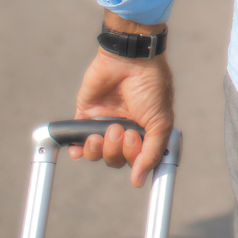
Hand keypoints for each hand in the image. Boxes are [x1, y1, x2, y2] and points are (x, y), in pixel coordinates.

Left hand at [72, 27, 173, 188]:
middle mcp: (125, 128)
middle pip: (116, 158)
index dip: (135, 159)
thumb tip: (139, 180)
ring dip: (100, 148)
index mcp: (145, 130)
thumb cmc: (151, 84)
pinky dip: (78, 148)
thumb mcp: (161, 119)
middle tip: (122, 130)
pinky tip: (83, 143)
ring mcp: (105, 122)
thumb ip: (152, 152)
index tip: (136, 147)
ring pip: (97, 153)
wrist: (129, 57)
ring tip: (107, 129)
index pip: (137, 159)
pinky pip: (77, 142)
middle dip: (118, 149)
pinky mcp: (86, 114)